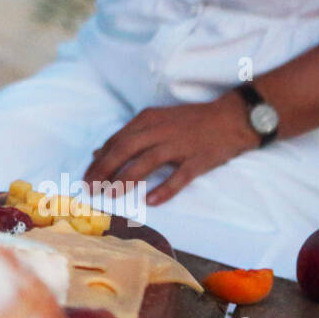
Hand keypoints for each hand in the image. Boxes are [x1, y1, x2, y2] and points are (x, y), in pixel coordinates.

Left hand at [82, 95, 258, 205]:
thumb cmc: (191, 121)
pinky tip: (150, 201)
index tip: (86, 176)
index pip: (116, 140)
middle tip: (90, 188)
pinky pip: (179, 177)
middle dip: (104, 170)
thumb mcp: (157, 120)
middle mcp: (160, 130)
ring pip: (146, 162)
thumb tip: (98, 152)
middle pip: (125, 150)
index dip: (99, 160)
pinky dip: (163, 189)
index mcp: (148, 119)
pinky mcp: (198, 159)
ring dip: (126, 179)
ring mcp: (180, 145)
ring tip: (110, 195)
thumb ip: (129, 135)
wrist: (232, 116)